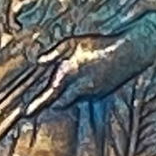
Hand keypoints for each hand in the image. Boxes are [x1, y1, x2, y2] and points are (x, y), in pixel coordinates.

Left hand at [25, 31, 154, 114]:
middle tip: (49, 94)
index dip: (36, 105)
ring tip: (75, 79)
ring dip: (69, 93)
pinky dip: (83, 90)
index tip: (25, 113)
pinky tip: (89, 77)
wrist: (129, 52)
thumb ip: (54, 53)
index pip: (49, 95)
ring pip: (74, 99)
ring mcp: (92, 92)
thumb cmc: (99, 45)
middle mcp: (79, 88)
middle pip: (60, 102)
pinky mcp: (102, 93)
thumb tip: (38, 61)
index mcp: (69, 74)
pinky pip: (87, 95)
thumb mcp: (73, 43)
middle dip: (54, 100)